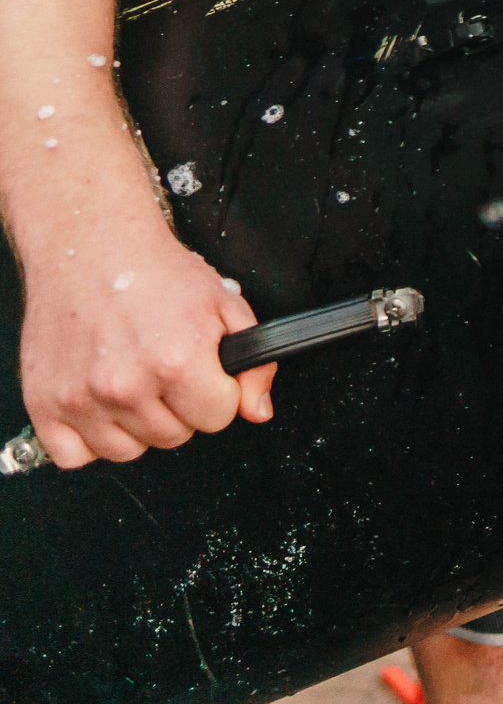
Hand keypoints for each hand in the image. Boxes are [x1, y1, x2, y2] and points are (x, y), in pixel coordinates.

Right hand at [18, 209, 273, 466]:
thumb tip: (257, 410)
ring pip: (127, 451)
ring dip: (136, 424)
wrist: (92, 247)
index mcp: (177, 361)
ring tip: (133, 380)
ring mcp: (81, 399)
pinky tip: (100, 403)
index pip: (218, 418)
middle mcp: (126, 385)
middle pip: (174, 437)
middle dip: (179, 407)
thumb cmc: (156, 273)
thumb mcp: (225, 305)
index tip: (204, 374)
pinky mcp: (44, 404)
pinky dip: (88, 438)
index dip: (217, 394)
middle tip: (165, 370)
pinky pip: (73, 456)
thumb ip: (254, 363)